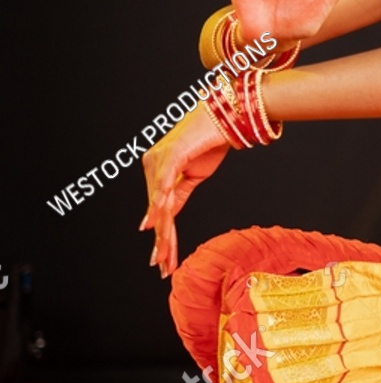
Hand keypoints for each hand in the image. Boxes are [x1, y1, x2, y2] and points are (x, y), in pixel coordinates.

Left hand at [139, 105, 230, 277]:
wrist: (225, 114)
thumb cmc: (210, 140)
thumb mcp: (194, 176)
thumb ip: (178, 195)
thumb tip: (164, 216)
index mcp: (157, 171)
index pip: (160, 211)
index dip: (163, 238)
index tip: (165, 262)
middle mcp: (153, 165)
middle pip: (158, 213)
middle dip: (162, 243)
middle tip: (162, 268)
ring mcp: (160, 160)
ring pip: (160, 205)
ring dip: (163, 233)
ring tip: (162, 256)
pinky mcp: (172, 155)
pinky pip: (166, 185)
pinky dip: (161, 204)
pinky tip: (157, 223)